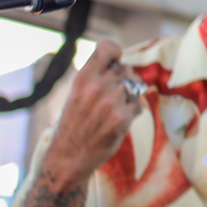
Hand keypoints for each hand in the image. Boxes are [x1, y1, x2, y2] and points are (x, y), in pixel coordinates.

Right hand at [44, 42, 140, 190]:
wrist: (68, 158)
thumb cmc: (74, 125)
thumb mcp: (77, 94)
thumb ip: (97, 78)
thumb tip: (124, 65)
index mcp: (83, 78)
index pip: (107, 49)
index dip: (116, 51)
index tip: (116, 59)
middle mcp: (97, 87)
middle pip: (126, 70)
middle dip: (125, 80)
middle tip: (114, 95)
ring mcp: (111, 102)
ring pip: (134, 87)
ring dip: (130, 96)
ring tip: (114, 109)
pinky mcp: (122, 118)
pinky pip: (138, 105)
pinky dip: (133, 111)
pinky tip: (119, 120)